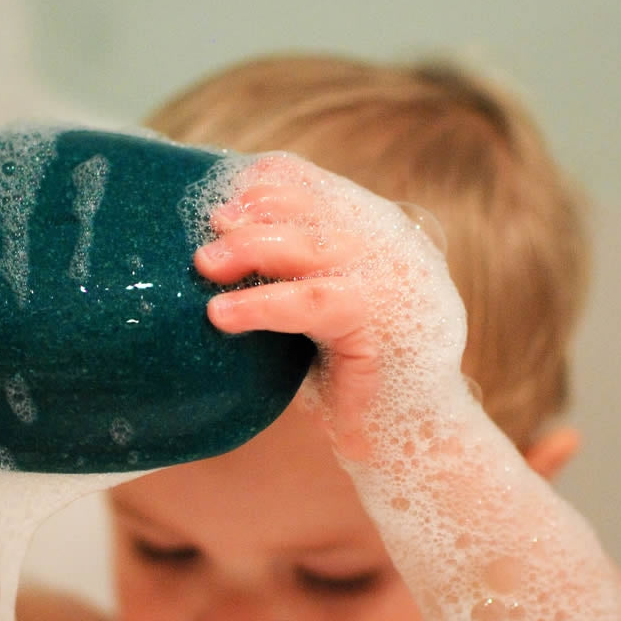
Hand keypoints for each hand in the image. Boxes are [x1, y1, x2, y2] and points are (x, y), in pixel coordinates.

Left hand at [193, 153, 464, 460]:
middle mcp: (387, 243)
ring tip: (205, 264)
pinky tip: (221, 316)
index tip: (222, 197)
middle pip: (310, 205)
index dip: (264, 183)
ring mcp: (392, 277)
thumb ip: (287, 274)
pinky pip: (313, 301)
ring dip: (251, 248)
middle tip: (207, 228)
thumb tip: (209, 252)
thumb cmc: (354, 377)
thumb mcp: (318, 310)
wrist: (416, 437)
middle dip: (252, 210)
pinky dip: (262, 304)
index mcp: (373, 230)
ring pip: (310, 245)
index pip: (314, 184)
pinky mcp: (386, 320)